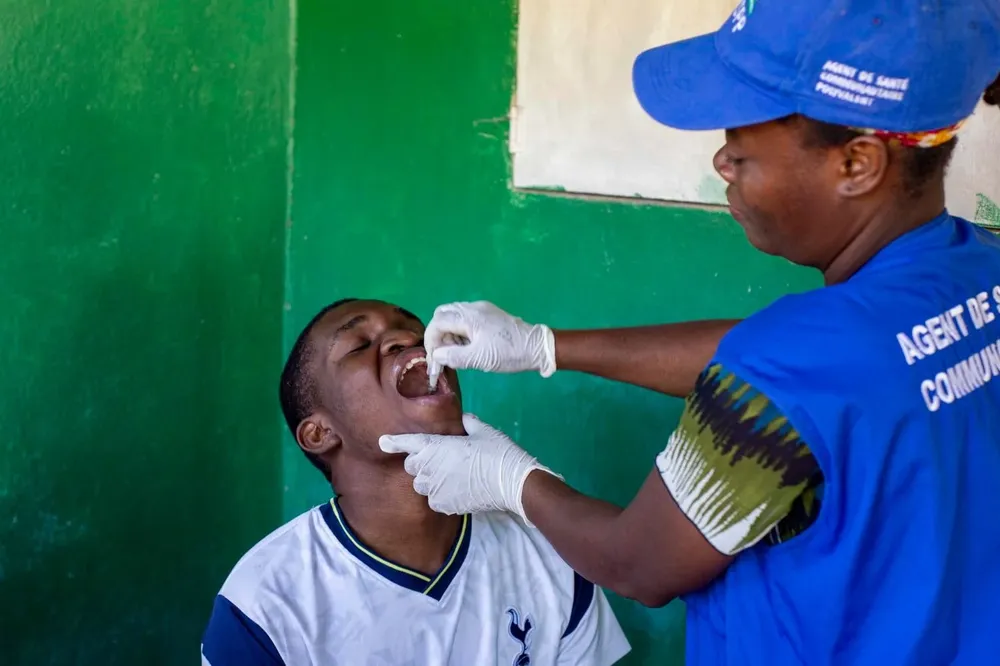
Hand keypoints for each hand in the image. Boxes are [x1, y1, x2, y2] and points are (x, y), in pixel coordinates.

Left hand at [379, 414, 559, 522]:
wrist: (512, 483)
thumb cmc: (498, 452)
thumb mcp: (484, 431)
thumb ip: (468, 423)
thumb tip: (464, 419)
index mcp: (437, 446)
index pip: (409, 443)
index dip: (394, 442)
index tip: (383, 441)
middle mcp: (431, 468)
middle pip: (412, 465)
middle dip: (420, 461)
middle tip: (439, 458)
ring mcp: (436, 489)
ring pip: (420, 484)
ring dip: (428, 479)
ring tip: (448, 475)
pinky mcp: (444, 505)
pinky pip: (433, 499)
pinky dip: (439, 494)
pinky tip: (455, 490)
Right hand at [423, 302, 556, 380]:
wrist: (537, 348)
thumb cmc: (508, 353)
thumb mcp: (478, 359)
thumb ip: (453, 356)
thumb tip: (437, 355)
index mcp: (469, 316)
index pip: (438, 322)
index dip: (431, 340)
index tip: (434, 359)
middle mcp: (473, 308)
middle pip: (443, 314)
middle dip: (438, 333)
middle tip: (444, 353)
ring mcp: (482, 309)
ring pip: (454, 315)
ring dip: (449, 333)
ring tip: (457, 352)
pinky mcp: (490, 315)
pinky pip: (466, 318)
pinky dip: (460, 331)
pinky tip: (468, 346)